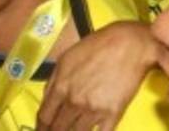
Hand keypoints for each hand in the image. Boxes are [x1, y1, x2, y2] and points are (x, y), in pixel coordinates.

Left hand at [37, 21, 160, 130]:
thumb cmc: (95, 47)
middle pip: (58, 128)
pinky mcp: (114, 114)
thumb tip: (47, 100)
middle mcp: (75, 101)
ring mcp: (95, 110)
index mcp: (61, 87)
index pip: (45, 116)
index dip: (41, 128)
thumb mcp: (65, 59)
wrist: (127, 45)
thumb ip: (53, 81)